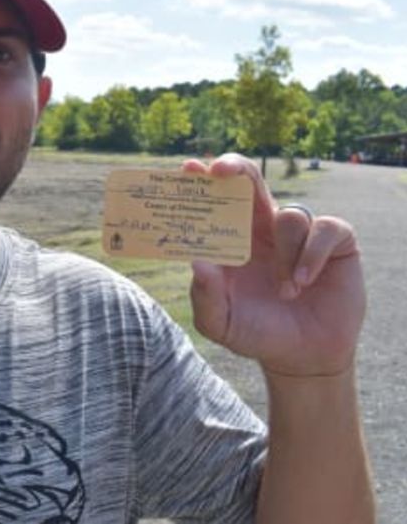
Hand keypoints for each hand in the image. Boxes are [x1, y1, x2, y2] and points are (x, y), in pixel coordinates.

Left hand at [182, 153, 364, 376]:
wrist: (303, 356)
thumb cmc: (256, 332)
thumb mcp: (221, 323)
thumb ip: (205, 297)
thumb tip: (196, 262)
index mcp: (231, 239)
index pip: (215, 201)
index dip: (202, 181)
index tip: (188, 169)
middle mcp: (263, 228)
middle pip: (249, 181)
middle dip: (235, 167)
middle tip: (220, 170)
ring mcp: (299, 231)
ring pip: (289, 216)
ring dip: (286, 253)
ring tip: (286, 291)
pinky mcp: (335, 241)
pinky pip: (324, 229)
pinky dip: (312, 255)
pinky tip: (304, 282)